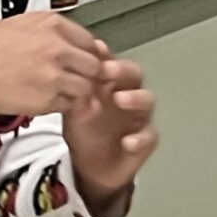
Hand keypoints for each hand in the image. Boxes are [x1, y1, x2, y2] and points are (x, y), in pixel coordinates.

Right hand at [0, 12, 104, 136]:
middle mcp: (57, 47)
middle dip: (89, 73)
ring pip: (87, 87)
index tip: (86, 60)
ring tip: (63, 93)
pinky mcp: (48, 99)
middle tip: (79, 79)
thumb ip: (43, 31)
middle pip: (95, 64)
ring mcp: (55, 74)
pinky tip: (50, 102)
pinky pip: (70, 105)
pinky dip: (65, 106)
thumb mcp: (13, 24)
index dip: (89, 53)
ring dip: (79, 92)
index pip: (90, 40)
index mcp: (50, 24)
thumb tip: (60, 39)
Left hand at [64, 55, 156, 214]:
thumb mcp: (73, 110)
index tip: (94, 49)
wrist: (90, 167)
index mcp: (110, 84)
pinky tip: (128, 142)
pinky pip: (148, 136)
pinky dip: (139, 138)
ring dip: (136, 97)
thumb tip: (68, 70)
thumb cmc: (84, 132)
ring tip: (121, 99)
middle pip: (134, 74)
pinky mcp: (145, 139)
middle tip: (107, 69)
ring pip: (147, 100)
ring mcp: (140, 117)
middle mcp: (129, 95)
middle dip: (122, 70)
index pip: (111, 63)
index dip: (105, 55)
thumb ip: (74, 92)